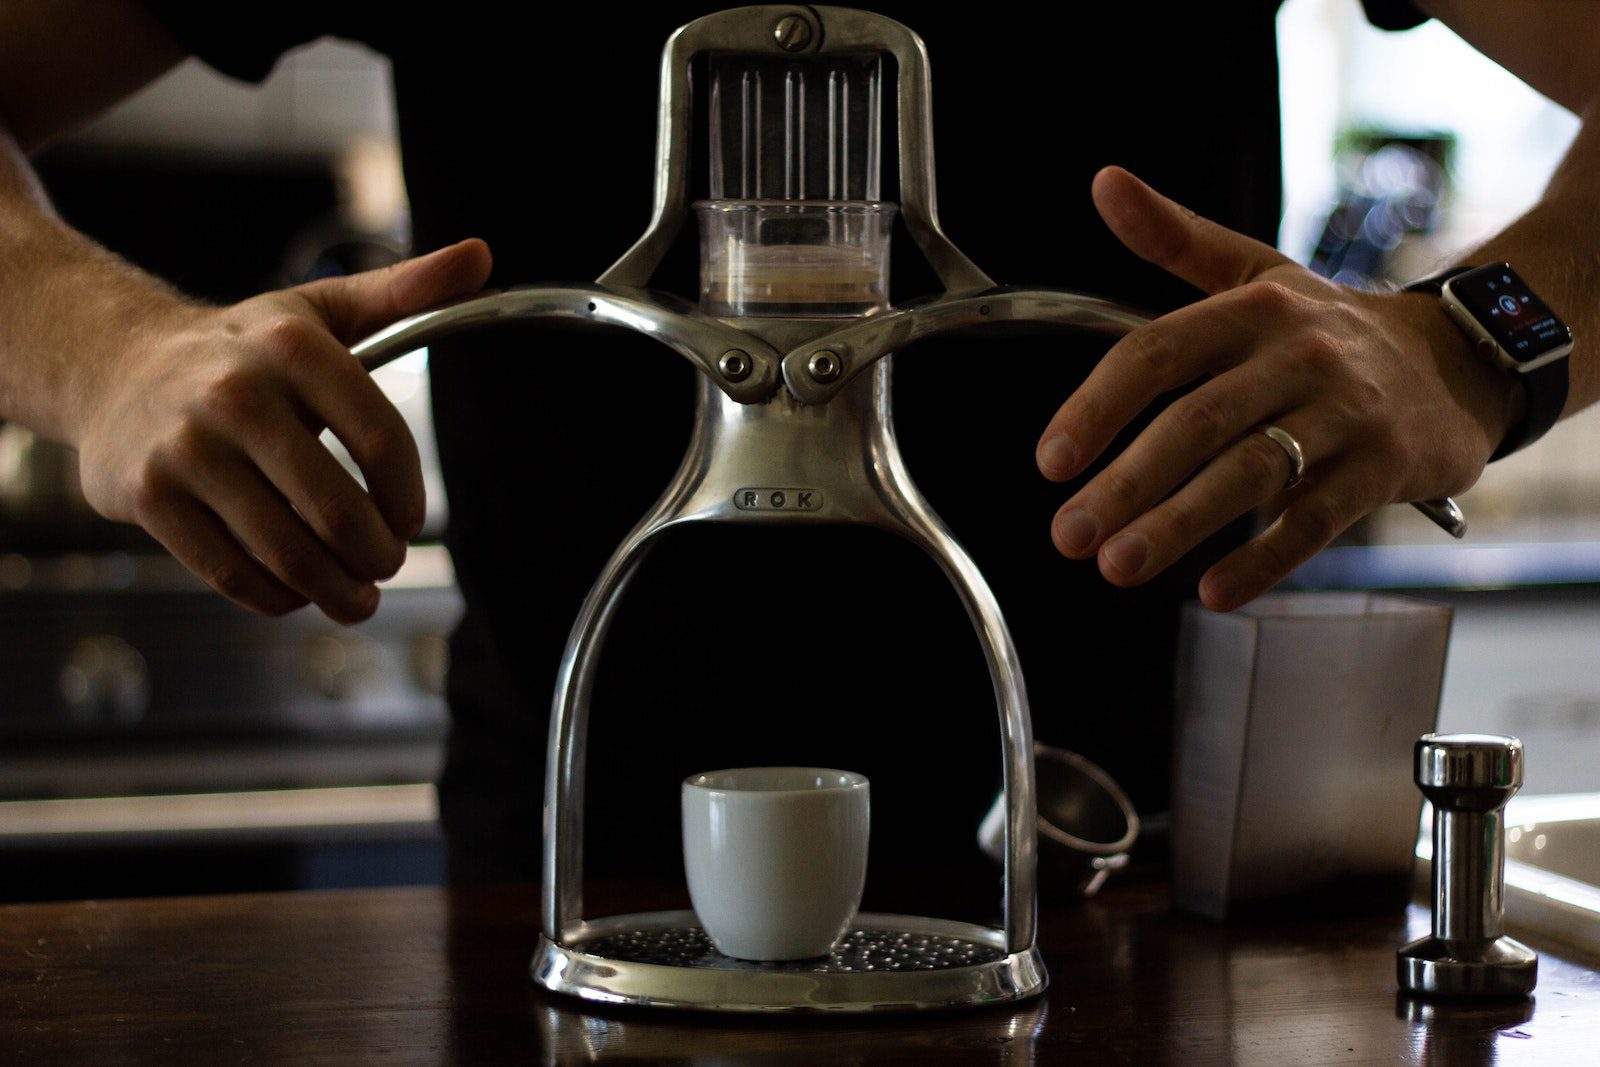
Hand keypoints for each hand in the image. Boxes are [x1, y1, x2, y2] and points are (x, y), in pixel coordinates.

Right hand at [74, 239, 492, 622]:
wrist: (113, 366)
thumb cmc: (242, 348)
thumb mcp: (323, 310)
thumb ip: (406, 289)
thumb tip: (482, 256)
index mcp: (292, 348)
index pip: (382, 439)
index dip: (407, 496)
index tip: (410, 519)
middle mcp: (235, 394)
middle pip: (336, 509)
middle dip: (376, 555)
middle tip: (385, 564)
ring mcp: (186, 448)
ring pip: (286, 551)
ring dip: (335, 590)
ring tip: (356, 596)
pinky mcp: (148, 496)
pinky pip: (230, 571)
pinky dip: (276, 596)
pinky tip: (296, 592)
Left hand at [1036, 168, 1518, 610]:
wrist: (1460, 359)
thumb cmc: (1330, 328)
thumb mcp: (1257, 273)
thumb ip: (1174, 238)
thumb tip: (1105, 182)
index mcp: (1252, 308)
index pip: (1158, 353)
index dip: (1098, 407)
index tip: (1051, 462)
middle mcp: (1298, 355)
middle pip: (1197, 422)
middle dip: (1125, 482)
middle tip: (1068, 534)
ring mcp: (1345, 412)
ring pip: (1251, 472)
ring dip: (1178, 524)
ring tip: (1117, 564)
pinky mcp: (1384, 467)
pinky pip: (1316, 519)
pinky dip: (1264, 557)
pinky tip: (1214, 592)